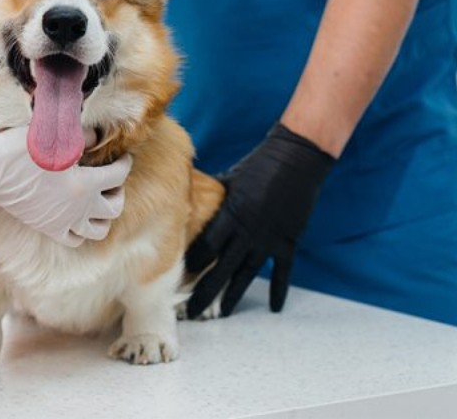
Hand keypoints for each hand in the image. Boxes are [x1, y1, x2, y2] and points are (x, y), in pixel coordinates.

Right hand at [0, 119, 131, 246]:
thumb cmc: (20, 148)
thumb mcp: (55, 136)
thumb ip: (82, 136)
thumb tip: (98, 137)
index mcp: (84, 184)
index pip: (118, 176)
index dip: (124, 165)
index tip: (123, 157)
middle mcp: (78, 208)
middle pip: (114, 208)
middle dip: (119, 193)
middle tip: (112, 181)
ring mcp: (63, 221)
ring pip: (98, 230)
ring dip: (104, 216)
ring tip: (99, 201)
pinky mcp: (47, 228)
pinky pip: (74, 239)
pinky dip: (82, 231)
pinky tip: (77, 216)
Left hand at [184, 123, 334, 317]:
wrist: (296, 159)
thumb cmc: (257, 166)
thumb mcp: (227, 180)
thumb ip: (210, 197)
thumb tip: (186, 200)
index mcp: (229, 216)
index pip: (205, 248)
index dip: (191, 265)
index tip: (178, 278)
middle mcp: (247, 232)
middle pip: (222, 270)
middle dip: (205, 292)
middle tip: (192, 312)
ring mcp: (268, 240)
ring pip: (247, 275)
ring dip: (234, 295)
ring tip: (222, 314)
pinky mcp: (288, 241)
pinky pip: (282, 272)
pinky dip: (279, 290)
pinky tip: (275, 308)